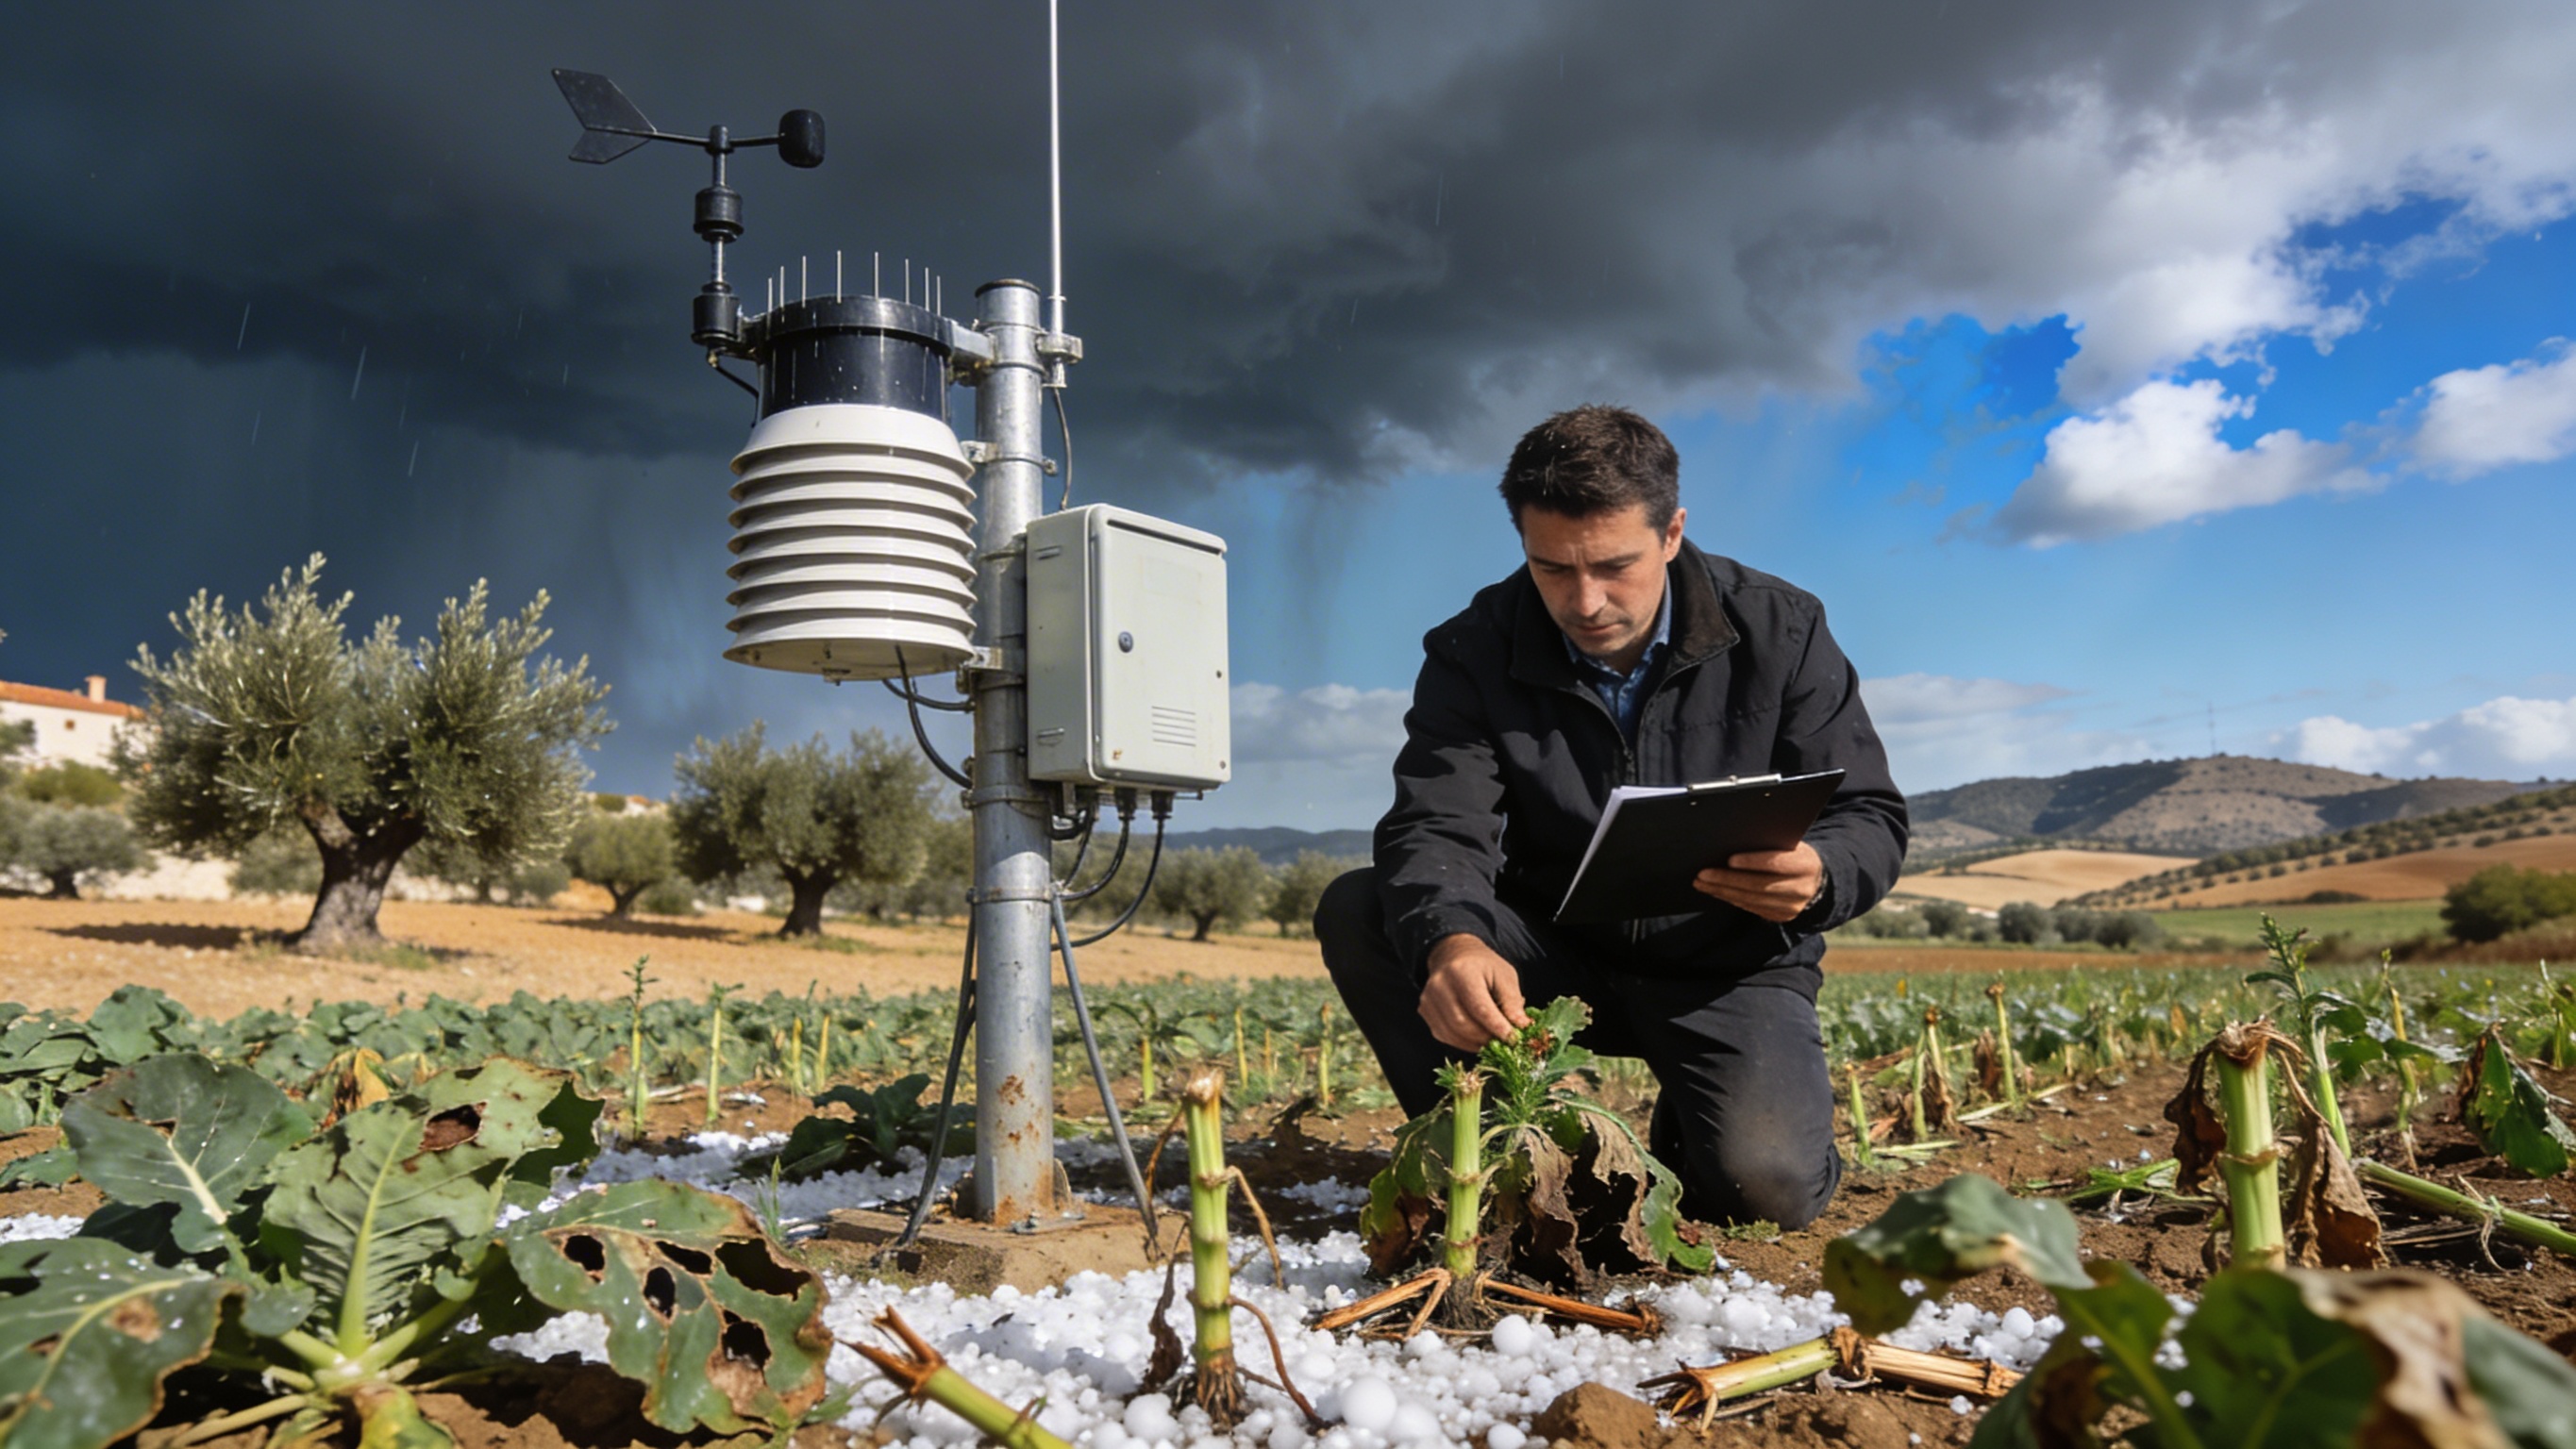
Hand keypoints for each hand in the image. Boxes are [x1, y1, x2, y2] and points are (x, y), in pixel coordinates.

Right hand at [1418, 934, 1529, 1051]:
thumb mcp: (1504, 975)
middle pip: (1463, 1024)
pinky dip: (1463, 1042)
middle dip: (1486, 1038)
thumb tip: (1521, 1027)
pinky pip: (1445, 1035)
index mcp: (1463, 971)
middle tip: (1504, 1043)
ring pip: (1452, 1034)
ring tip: (1492, 1042)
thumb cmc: (1483, 966)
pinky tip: (1477, 1038)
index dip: (1497, 1026)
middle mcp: (1440, 985)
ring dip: (1475, 1043)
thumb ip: (1512, 1001)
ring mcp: (1428, 999)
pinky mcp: (1425, 1010)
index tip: (1513, 1039)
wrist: (1453, 955)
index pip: (1479, 1007)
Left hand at [1693, 842, 1824, 922]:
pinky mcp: (1781, 916)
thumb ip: (1771, 843)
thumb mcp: (1792, 845)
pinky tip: (1715, 891)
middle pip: (1759, 885)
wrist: (1816, 881)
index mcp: (1806, 864)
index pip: (1777, 863)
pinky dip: (1730, 898)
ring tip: (1701, 882)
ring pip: (1751, 899)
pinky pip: (1751, 908)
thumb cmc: (1794, 855)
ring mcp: (1792, 906)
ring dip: (1722, 891)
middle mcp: (1801, 888)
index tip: (1729, 859)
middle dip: (1727, 880)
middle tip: (1703, 874)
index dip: (1753, 862)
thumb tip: (1736, 837)